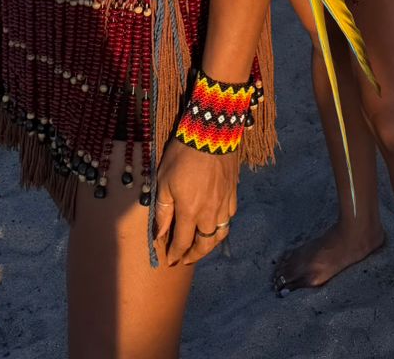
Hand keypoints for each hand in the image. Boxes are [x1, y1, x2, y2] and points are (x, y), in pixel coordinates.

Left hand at [153, 141, 237, 266]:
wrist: (211, 131)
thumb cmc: (182, 155)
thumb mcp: (164, 181)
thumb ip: (163, 211)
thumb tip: (160, 235)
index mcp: (190, 212)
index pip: (183, 243)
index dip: (176, 254)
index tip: (170, 260)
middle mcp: (210, 213)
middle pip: (205, 244)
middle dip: (194, 255)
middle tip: (186, 259)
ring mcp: (224, 203)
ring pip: (221, 233)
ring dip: (210, 244)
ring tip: (202, 246)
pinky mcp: (233, 192)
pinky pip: (230, 217)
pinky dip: (222, 225)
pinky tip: (216, 222)